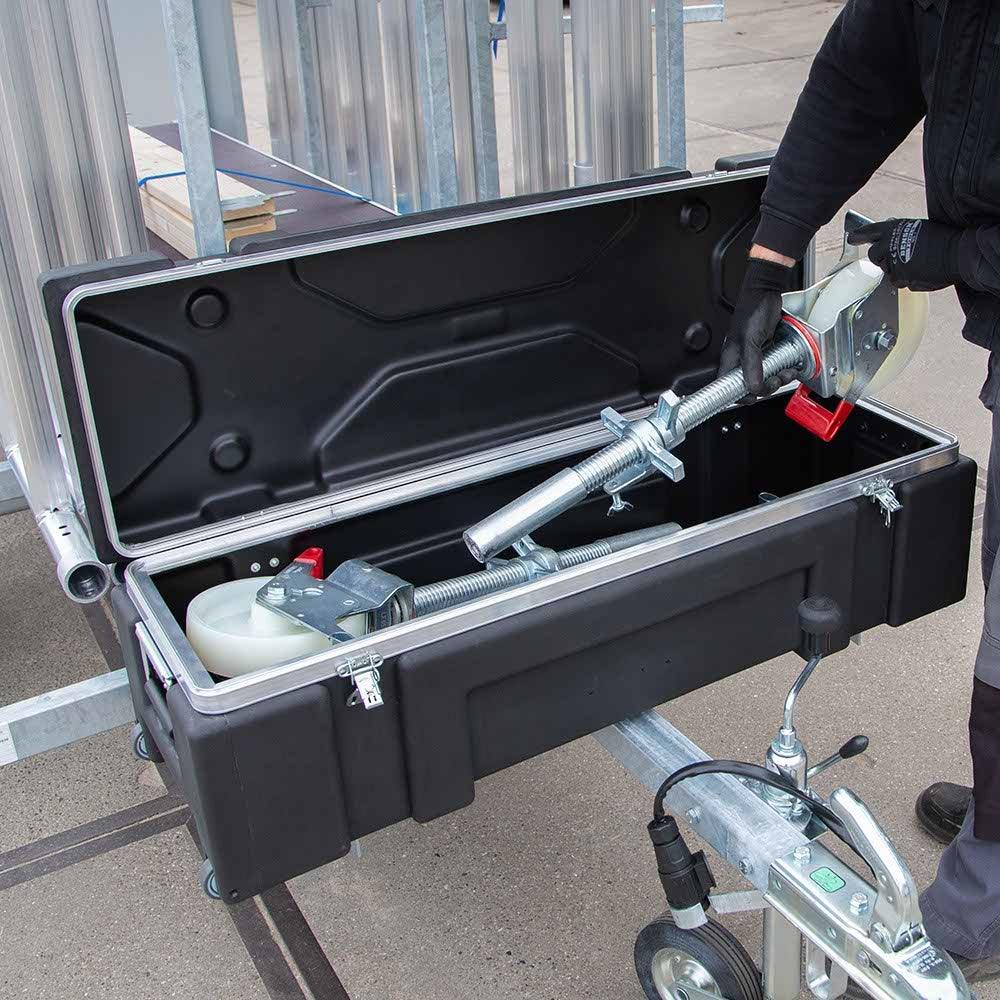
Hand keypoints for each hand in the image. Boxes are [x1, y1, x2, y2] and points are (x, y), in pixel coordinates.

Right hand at [719, 255, 797, 397]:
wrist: (767, 290)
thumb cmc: (753, 309)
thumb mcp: (751, 338)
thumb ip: (752, 364)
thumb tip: (754, 386)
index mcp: (730, 359)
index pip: (728, 387)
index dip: (741, 396)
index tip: (755, 396)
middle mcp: (740, 359)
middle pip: (750, 386)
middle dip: (767, 386)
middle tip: (778, 379)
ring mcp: (754, 355)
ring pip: (764, 378)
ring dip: (778, 379)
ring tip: (787, 372)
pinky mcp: (766, 350)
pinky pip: (774, 367)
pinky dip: (783, 369)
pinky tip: (789, 365)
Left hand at [847, 218, 963, 290]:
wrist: (959, 253)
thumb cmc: (944, 238)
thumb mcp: (918, 227)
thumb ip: (900, 233)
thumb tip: (890, 236)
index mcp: (893, 229)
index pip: (869, 231)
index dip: (859, 235)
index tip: (852, 238)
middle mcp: (889, 245)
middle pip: (873, 255)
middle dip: (881, 257)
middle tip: (896, 256)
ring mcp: (893, 263)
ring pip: (886, 270)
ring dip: (896, 268)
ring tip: (916, 262)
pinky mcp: (900, 278)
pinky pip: (898, 281)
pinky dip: (906, 278)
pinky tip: (920, 272)